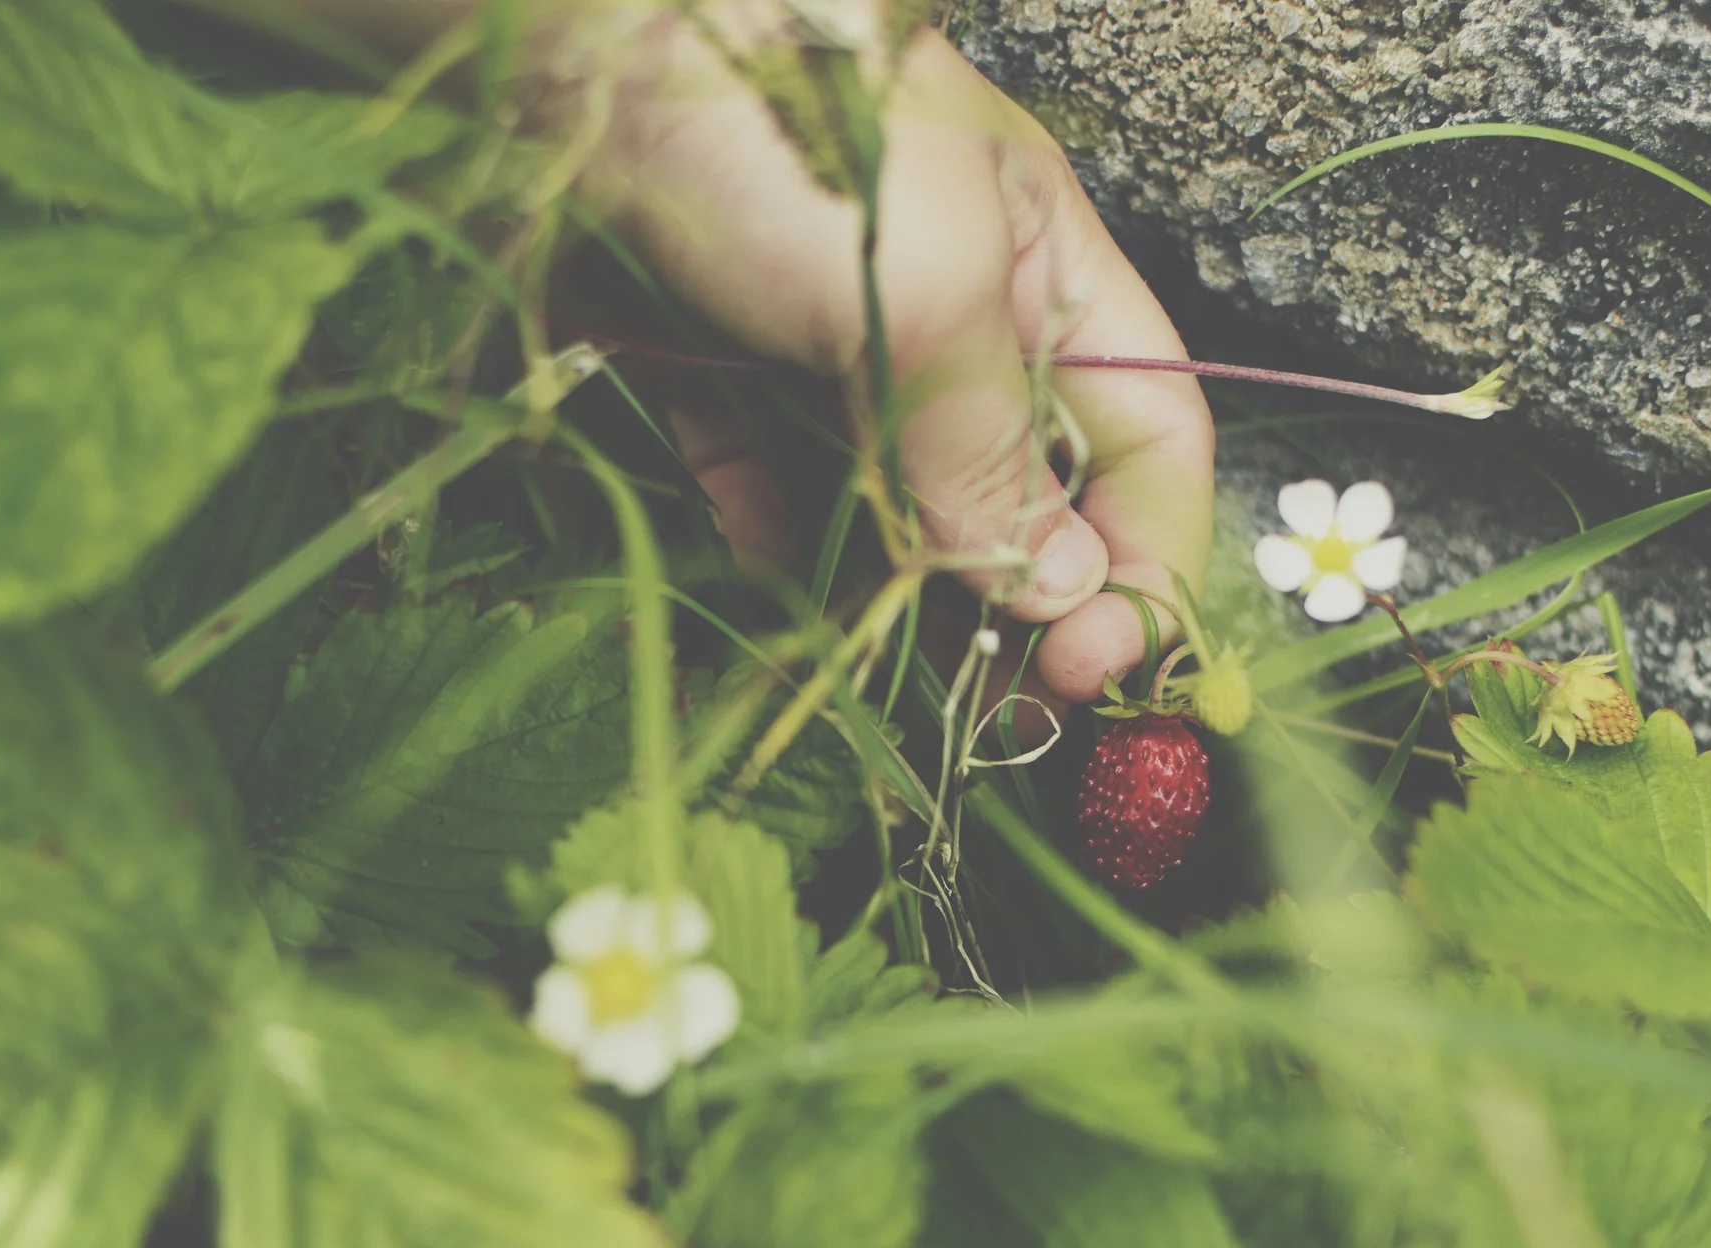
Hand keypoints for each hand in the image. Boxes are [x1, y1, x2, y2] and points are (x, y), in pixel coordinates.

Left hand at [581, 14, 1212, 703]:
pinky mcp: (709, 361)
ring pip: (892, 504)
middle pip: (1022, 490)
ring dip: (904, 603)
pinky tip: (788, 599)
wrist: (562, 57)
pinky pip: (767, 480)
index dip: (1146, 558)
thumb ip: (995, 452)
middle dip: (1023, 608)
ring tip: (896, 691)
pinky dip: (784, 544)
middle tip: (996, 719)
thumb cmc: (784, 134)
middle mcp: (952, 316)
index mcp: (1048, 272)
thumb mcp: (933, 295)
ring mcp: (825, 342)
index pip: (1147, 437)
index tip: (1099, 672)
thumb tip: (1060, 591)